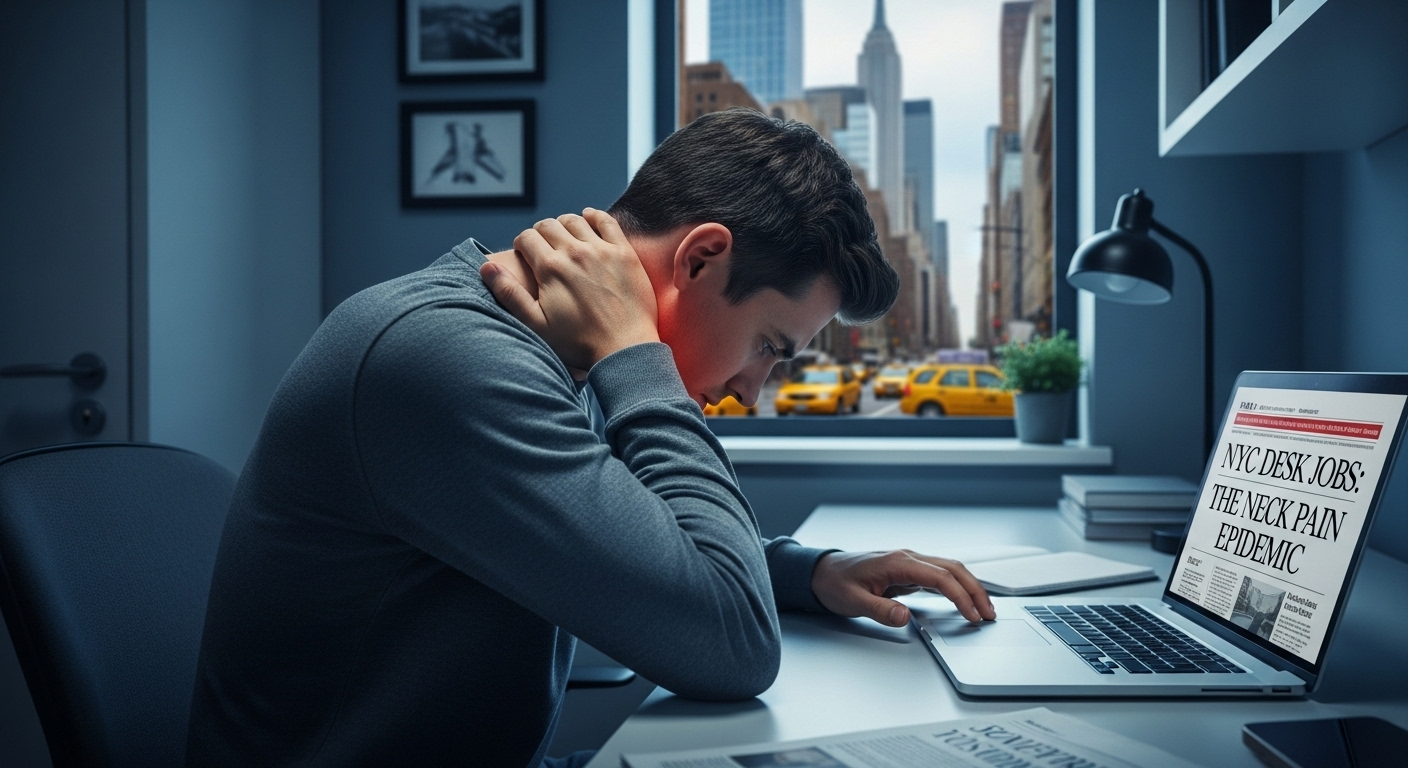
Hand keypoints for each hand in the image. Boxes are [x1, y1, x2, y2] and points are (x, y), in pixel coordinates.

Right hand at [480, 209, 658, 369]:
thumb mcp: (536, 324)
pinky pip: (607, 222)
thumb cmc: (578, 342)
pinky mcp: (624, 253)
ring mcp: (602, 250)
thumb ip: (509, 293)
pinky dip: (595, 216)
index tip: (524, 254)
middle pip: (549, 226)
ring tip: (563, 237)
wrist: (623, 348)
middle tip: (542, 247)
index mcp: (550, 268)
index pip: (526, 238)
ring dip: (564, 224)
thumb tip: (487, 266)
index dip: (521, 244)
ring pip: (575, 220)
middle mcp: (575, 253)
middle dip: (540, 233)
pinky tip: (588, 218)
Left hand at [810, 550, 996, 626]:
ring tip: (985, 610)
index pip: (940, 578)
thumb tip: (905, 617)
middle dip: (975, 591)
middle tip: (990, 615)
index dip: (960, 597)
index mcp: (898, 562)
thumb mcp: (853, 601)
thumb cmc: (835, 583)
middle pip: (953, 569)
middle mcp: (908, 558)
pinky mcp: (909, 571)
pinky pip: (940, 576)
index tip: (972, 616)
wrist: (821, 572)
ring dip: (970, 588)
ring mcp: (910, 563)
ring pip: (950, 570)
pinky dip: (957, 587)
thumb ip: (880, 610)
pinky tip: (965, 600)